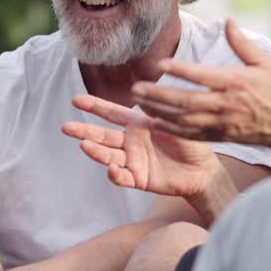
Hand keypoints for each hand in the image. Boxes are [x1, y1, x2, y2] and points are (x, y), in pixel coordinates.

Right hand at [61, 94, 219, 198]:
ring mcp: (132, 160)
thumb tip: (142, 92)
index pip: (111, 113)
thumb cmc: (192, 142)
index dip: (94, 106)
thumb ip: (158, 109)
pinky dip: (116, 174)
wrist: (203, 170)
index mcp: (138, 124)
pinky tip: (112, 169)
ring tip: (84, 146)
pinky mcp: (138, 178)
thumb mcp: (175, 121)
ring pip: (108, 155)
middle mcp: (131, 142)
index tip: (76, 100)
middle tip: (66, 127)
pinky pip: (122, 177)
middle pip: (102, 135)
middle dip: (84, 131)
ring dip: (96, 151)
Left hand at [130, 20, 270, 163]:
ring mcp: (222, 123)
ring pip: (184, 120)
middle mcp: (226, 104)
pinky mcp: (219, 136)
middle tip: (136, 88)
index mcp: (236, 83)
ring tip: (137, 102)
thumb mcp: (265, 64)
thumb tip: (228, 20)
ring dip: (158, 112)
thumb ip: (242, 44)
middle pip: (187, 101)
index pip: (203, 76)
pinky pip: (190, 134)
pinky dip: (169, 129)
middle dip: (159, 95)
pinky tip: (151, 123)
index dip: (181, 71)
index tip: (160, 64)